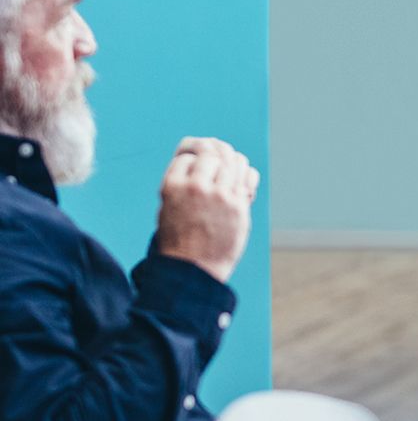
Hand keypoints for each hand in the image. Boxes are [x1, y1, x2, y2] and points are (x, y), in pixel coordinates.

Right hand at [154, 137, 257, 283]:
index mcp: (172, 187)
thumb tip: (203, 158)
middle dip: (214, 151)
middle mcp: (196, 187)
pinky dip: (245, 171)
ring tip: (228, 162)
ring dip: (231, 159)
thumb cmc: (178, 240)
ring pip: (233, 160)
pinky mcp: (239, 205)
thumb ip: (183, 184)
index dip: (192, 156)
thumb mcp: (168, 208)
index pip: (187, 156)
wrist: (192, 269)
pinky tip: (240, 175)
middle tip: (215, 151)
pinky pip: (248, 175)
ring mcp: (220, 195)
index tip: (195, 161)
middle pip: (211, 154)